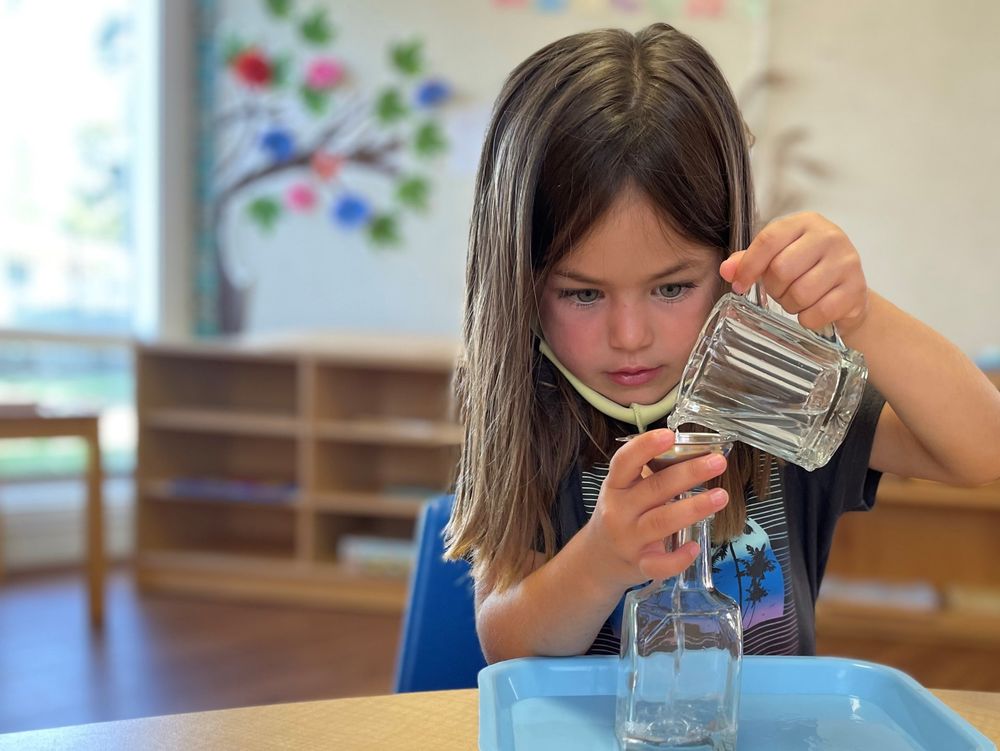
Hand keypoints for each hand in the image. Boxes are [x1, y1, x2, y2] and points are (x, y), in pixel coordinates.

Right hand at [584, 429, 728, 587]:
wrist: (597, 559)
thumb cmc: (619, 516)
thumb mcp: (623, 491)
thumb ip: (649, 475)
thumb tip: (692, 453)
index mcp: (616, 486)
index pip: (625, 462)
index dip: (645, 447)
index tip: (669, 435)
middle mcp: (619, 511)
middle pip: (654, 489)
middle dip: (688, 473)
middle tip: (717, 462)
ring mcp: (628, 539)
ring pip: (662, 522)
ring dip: (694, 508)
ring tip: (721, 496)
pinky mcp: (640, 564)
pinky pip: (660, 564)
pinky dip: (678, 557)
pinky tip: (694, 546)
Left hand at [720, 212, 869, 335]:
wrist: (848, 290)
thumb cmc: (806, 271)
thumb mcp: (776, 258)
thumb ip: (749, 261)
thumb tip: (726, 270)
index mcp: (805, 223)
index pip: (768, 240)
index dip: (748, 266)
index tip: (739, 285)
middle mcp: (829, 236)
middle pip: (781, 269)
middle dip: (774, 288)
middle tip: (780, 291)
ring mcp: (847, 261)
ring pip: (800, 293)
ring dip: (791, 305)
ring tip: (798, 299)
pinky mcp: (857, 288)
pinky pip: (818, 312)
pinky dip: (808, 319)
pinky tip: (813, 311)